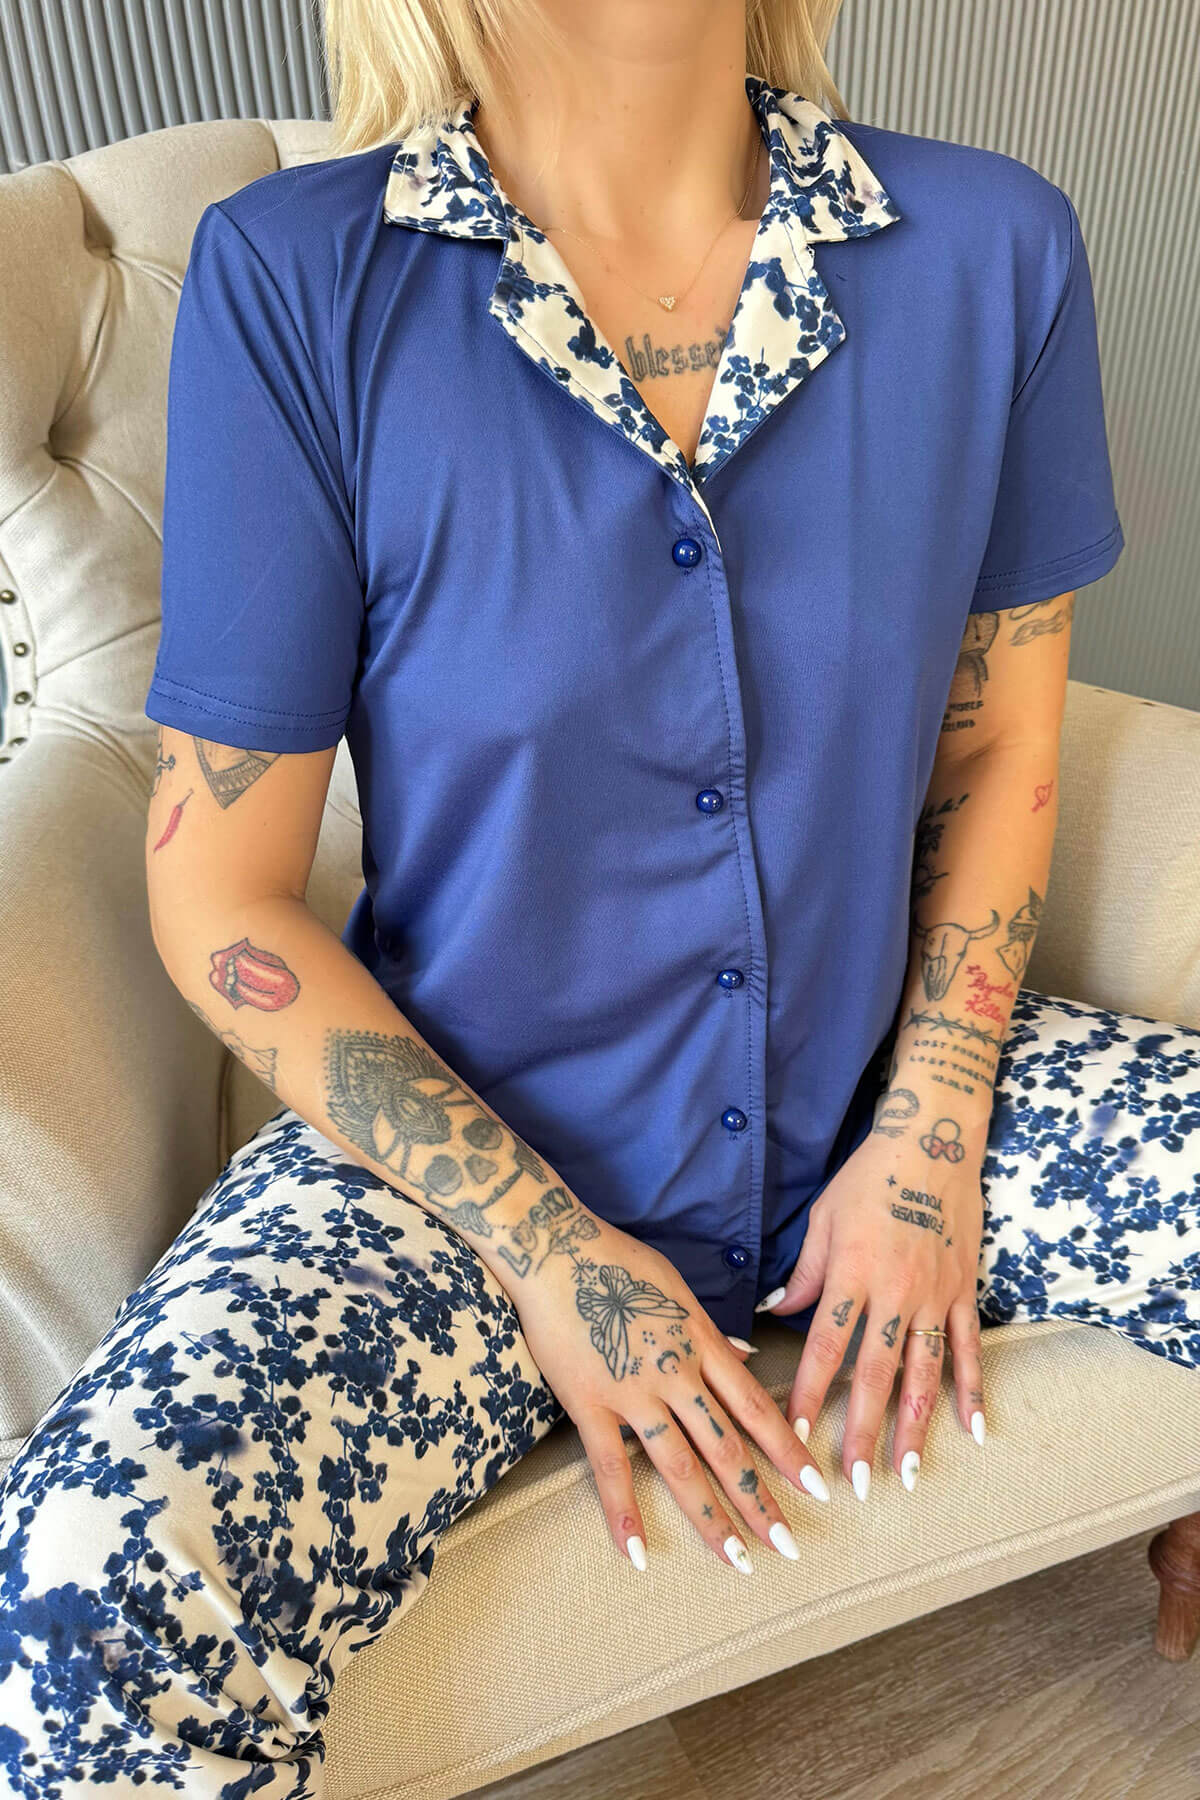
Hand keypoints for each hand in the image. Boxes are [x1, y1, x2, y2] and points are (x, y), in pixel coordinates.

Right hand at [508, 1204, 830, 1572]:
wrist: (556, 1250)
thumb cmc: (617, 1262)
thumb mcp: (679, 1289)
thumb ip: (713, 1332)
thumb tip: (747, 1357)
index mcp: (702, 1344)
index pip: (757, 1407)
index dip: (788, 1450)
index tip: (816, 1487)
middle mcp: (678, 1375)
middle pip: (728, 1447)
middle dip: (761, 1499)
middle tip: (789, 1545)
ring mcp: (635, 1393)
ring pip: (681, 1466)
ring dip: (711, 1518)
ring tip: (738, 1560)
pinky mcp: (591, 1404)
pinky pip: (610, 1467)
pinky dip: (624, 1513)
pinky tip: (636, 1554)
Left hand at [763, 1129, 986, 1497]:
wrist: (934, 1143)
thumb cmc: (868, 1178)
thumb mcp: (823, 1218)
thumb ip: (805, 1273)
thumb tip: (775, 1311)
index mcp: (851, 1273)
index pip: (826, 1346)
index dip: (811, 1394)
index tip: (797, 1436)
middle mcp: (894, 1292)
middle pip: (875, 1373)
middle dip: (862, 1431)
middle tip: (852, 1483)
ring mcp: (934, 1295)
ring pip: (924, 1371)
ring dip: (916, 1426)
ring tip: (908, 1473)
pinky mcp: (964, 1291)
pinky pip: (968, 1348)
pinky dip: (973, 1390)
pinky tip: (975, 1430)